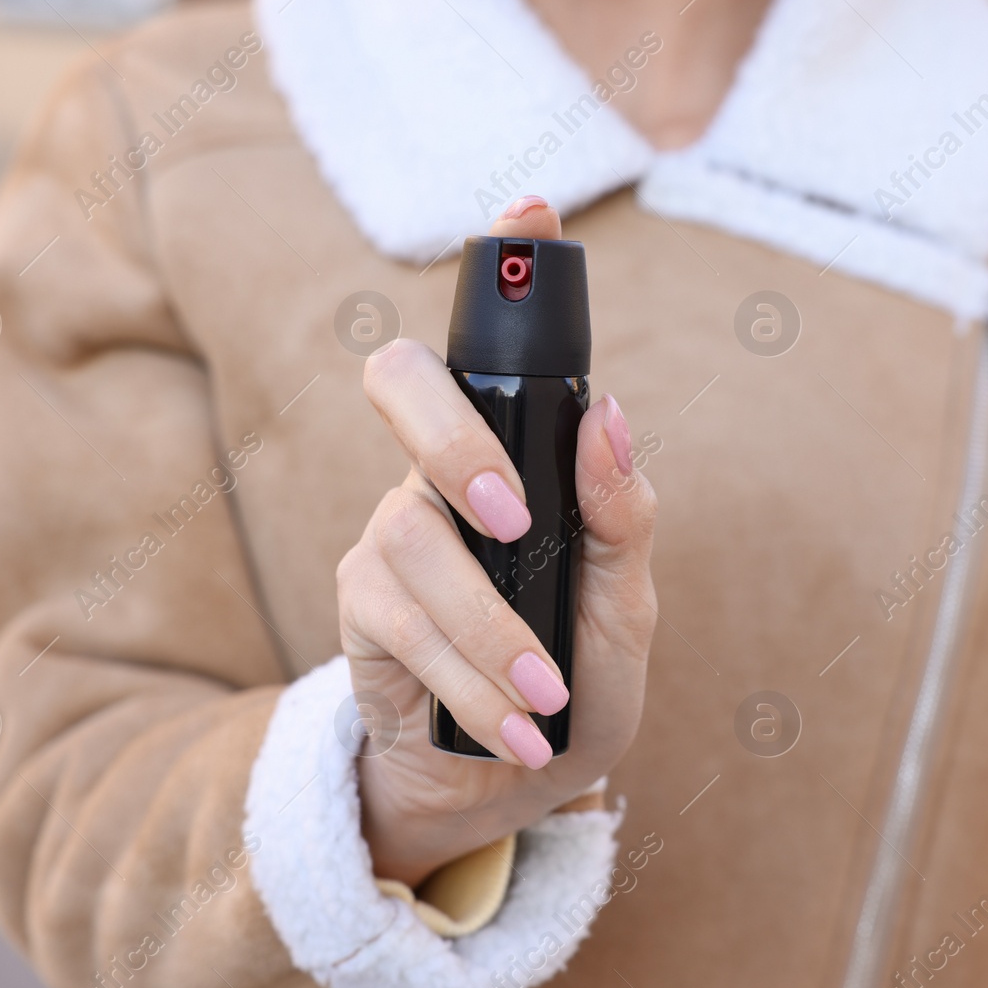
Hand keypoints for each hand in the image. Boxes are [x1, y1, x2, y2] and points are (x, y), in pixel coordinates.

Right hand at [337, 198, 658, 886]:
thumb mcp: (626, 610)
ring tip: (546, 696)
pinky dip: (465, 677)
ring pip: (412, 539)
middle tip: (514, 515)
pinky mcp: (361, 608)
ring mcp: (391, 534)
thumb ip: (623, 520)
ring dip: (489, 628)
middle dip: (449, 437)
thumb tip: (606, 422)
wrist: (505, 778)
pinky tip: (513, 726)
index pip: (493, 343)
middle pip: (400, 381)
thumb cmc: (573, 678)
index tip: (532, 209)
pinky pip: (398, 622)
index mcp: (513, 454)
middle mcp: (440, 473)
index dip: (503, 262)